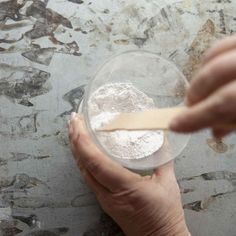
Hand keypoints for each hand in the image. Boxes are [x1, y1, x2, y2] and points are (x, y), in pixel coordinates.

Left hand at [68, 113, 189, 235]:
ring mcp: (104, 198)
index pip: (96, 162)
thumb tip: (160, 138)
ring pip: (83, 171)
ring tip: (75, 131)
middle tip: (73, 121)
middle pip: (84, 164)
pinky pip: (88, 177)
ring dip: (76, 149)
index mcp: (125, 187)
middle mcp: (109, 194)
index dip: (83, 141)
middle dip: (75, 140)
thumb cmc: (165, 215)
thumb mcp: (168, 184)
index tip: (78, 123)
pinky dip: (82, 160)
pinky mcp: (104, 200)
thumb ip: (164, 158)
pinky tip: (83, 151)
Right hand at [170, 35, 235, 136]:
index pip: (223, 102)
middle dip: (195, 94)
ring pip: (215, 53)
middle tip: (191, 108)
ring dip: (201, 76)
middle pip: (214, 73)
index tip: (175, 125)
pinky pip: (224, 44)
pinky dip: (211, 60)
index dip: (196, 117)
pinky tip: (212, 74)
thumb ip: (234, 123)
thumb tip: (214, 131)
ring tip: (201, 93)